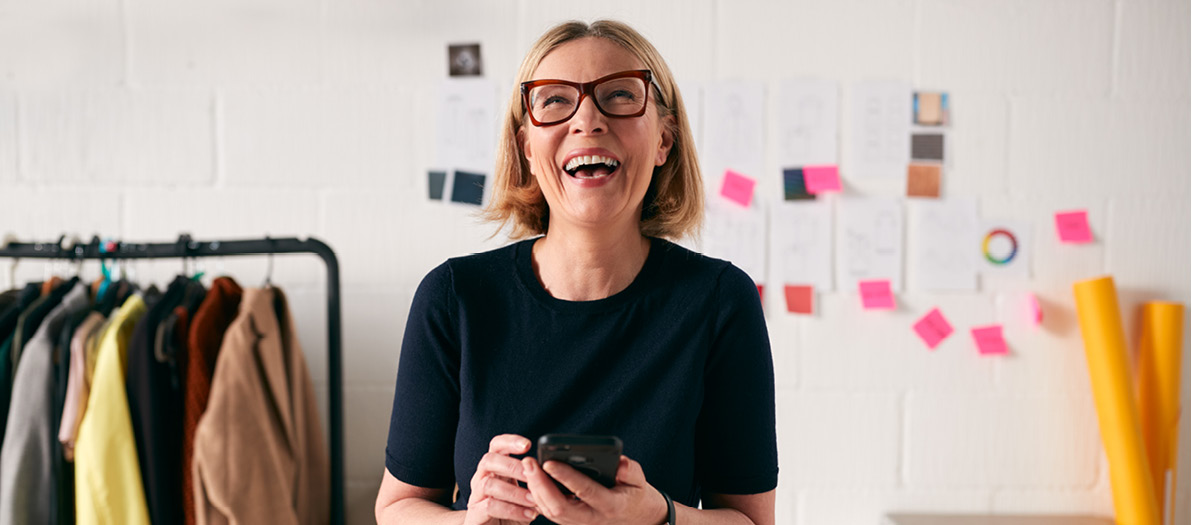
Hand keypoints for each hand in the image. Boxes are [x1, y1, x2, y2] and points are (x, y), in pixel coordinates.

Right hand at [463, 434, 540, 524]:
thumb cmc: (513, 511)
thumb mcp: (527, 493)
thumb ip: (536, 480)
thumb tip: (558, 470)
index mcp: (495, 468)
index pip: (497, 445)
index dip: (510, 441)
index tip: (528, 445)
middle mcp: (482, 478)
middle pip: (489, 460)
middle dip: (512, 465)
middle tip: (531, 474)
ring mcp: (476, 496)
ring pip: (489, 484)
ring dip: (514, 491)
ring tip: (534, 500)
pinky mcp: (474, 514)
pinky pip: (490, 506)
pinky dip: (512, 510)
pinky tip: (529, 514)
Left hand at [522, 455, 666, 524]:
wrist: (634, 519)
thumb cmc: (634, 494)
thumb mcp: (639, 481)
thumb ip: (631, 471)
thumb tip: (619, 464)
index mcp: (611, 505)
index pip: (585, 491)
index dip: (566, 477)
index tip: (549, 462)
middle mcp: (591, 518)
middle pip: (559, 506)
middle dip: (540, 484)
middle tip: (529, 462)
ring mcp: (578, 523)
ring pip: (550, 511)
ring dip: (535, 490)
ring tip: (528, 466)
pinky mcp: (570, 522)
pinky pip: (549, 512)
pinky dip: (537, 495)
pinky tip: (531, 478)